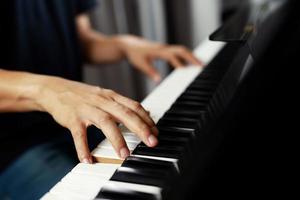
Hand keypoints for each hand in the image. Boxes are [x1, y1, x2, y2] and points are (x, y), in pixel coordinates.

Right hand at [37, 76, 157, 162]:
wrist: (54, 89)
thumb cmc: (83, 95)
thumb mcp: (106, 96)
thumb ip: (124, 104)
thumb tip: (146, 112)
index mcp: (111, 96)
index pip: (134, 106)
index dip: (147, 119)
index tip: (156, 132)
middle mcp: (102, 101)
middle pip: (125, 113)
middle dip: (140, 128)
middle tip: (152, 142)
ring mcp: (87, 109)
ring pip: (105, 123)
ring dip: (117, 139)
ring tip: (125, 155)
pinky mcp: (72, 118)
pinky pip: (79, 134)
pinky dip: (83, 148)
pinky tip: (88, 159)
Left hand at [119, 35, 202, 81]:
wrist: (128, 44)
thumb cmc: (134, 54)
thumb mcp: (141, 64)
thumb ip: (150, 72)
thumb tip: (159, 81)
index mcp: (159, 51)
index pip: (173, 56)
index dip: (181, 64)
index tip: (189, 72)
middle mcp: (164, 48)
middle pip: (182, 50)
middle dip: (193, 58)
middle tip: (203, 66)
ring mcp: (165, 48)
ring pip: (181, 50)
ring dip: (191, 56)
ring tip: (200, 64)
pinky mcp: (164, 49)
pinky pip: (178, 51)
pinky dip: (185, 56)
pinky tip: (188, 63)